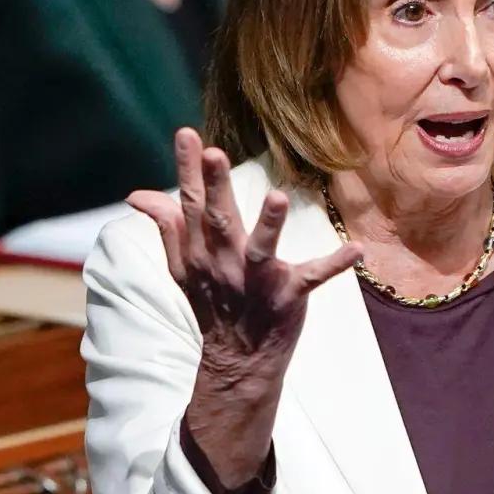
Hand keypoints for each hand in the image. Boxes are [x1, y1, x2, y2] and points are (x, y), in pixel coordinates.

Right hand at [127, 129, 360, 484]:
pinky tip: (357, 250)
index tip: (187, 134)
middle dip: (215, 187)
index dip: (188, 169)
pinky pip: (313, 277)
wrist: (238, 359)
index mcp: (199, 252)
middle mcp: (223, 263)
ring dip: (269, 224)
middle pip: (218, 220)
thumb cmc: (213, 303)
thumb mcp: (183, 267)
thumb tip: (136, 195)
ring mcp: (257, 280)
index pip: (190, 204)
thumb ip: (167, 226)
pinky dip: (335, 265)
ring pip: (260, 248)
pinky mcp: (289, 295)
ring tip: (278, 197)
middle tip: (216, 152)